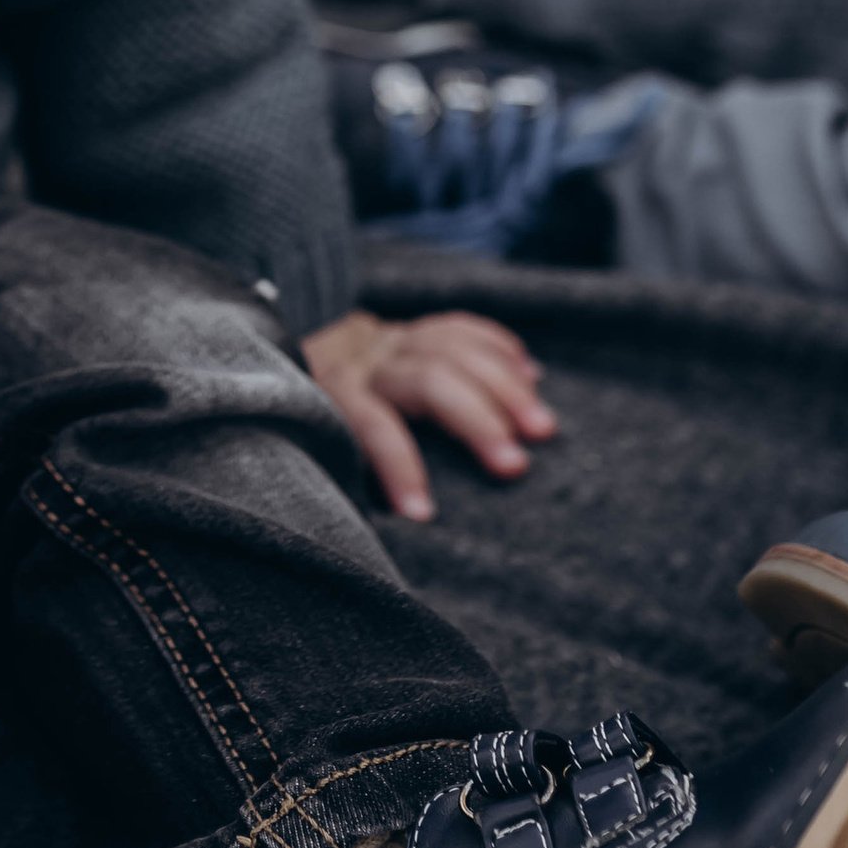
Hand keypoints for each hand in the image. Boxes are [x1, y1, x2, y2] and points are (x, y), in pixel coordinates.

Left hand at [300, 306, 557, 523]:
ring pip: (458, 350)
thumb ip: (347, 466)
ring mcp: (398, 338)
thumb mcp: (314, 436)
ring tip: (543, 427)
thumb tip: (393, 520)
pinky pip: (466, 328)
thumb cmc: (315, 415)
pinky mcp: (420, 327)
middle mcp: (370, 360)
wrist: (304, 346)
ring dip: (507, 387)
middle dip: (477, 422)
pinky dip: (503, 351)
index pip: (372, 426)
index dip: (399, 468)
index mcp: (339, 393)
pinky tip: (532, 377)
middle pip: (431, 380)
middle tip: (517, 466)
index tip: (424, 515)